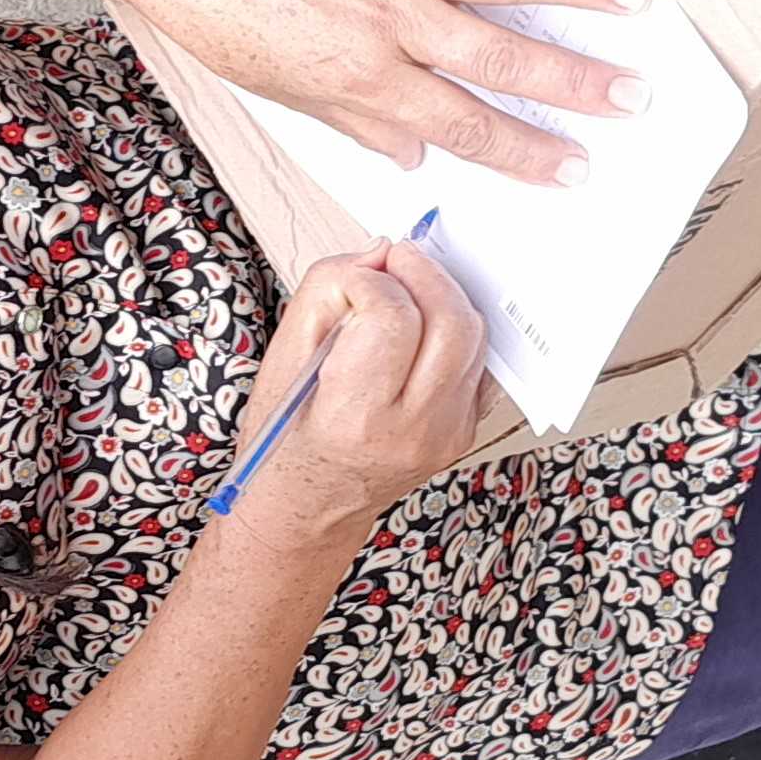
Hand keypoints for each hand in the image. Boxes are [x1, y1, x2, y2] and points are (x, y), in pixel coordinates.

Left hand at [98, 0, 654, 185]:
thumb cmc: (229, 22)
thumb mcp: (291, 97)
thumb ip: (364, 123)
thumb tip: (420, 155)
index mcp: (367, 75)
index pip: (467, 124)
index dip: (527, 151)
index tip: (574, 166)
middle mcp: (391, 17)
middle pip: (502, 57)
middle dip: (575, 82)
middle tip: (633, 96)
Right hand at [224, 238, 489, 549]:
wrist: (307, 505)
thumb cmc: (286, 437)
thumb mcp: (281, 360)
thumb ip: (326, 291)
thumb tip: (378, 254)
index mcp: (356, 415)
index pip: (393, 318)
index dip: (373, 281)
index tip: (352, 282)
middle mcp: (411, 430)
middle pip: (451, 322)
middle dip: (423, 274)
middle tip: (394, 262)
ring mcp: (445, 434)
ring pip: (473, 337)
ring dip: (443, 297)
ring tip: (406, 291)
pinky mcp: (462, 432)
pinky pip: (479, 363)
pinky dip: (455, 331)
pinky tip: (423, 328)